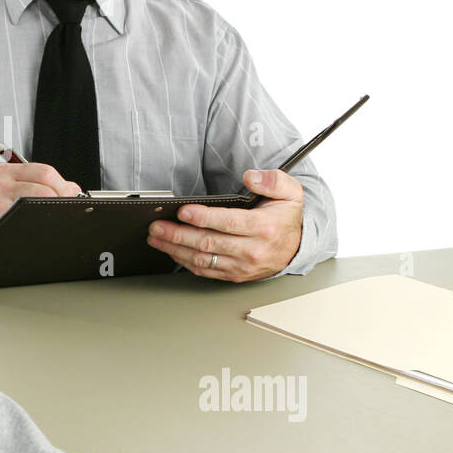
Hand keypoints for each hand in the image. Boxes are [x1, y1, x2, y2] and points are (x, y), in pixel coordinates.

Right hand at [0, 161, 80, 236]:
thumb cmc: (7, 208)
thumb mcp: (20, 189)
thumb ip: (46, 184)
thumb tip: (73, 191)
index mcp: (6, 171)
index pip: (44, 172)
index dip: (63, 186)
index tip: (71, 197)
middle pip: (42, 190)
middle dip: (60, 202)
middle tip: (65, 211)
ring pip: (34, 206)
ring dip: (50, 215)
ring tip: (52, 220)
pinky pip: (23, 223)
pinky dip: (37, 228)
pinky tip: (39, 230)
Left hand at [145, 169, 303, 281]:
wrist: (296, 248)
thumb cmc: (285, 218)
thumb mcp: (290, 192)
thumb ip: (273, 180)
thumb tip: (251, 177)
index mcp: (264, 228)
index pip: (228, 223)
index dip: (203, 218)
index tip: (182, 211)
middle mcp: (252, 250)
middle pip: (209, 243)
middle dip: (179, 235)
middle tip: (157, 226)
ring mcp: (242, 266)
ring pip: (203, 260)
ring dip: (176, 249)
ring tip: (156, 238)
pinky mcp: (235, 275)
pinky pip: (206, 271)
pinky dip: (185, 262)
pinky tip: (171, 251)